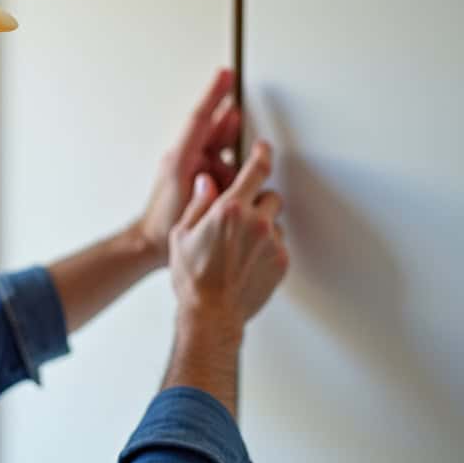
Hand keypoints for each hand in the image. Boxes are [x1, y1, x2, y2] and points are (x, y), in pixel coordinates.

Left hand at [134, 69, 241, 265]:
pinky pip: (220, 158)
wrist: (150, 242)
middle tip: (234, 87)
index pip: (199, 119)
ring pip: (218, 142)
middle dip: (225, 111)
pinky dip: (231, 157)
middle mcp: (186, 158)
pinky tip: (242, 162)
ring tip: (241, 130)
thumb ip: (213, 184)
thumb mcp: (192, 202)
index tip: (225, 75)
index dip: (213, 95)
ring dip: (230, 136)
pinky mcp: (200, 176)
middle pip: (211, 127)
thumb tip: (236, 168)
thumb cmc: (165, 223)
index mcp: (181, 158)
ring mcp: (193, 166)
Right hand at [168, 141, 287, 335]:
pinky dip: (267, 247)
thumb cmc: (192, 277)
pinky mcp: (281, 261)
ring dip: (263, 226)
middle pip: (271, 196)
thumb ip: (198, 203)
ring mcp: (272, 243)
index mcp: (230, 209)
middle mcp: (256, 222)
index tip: (263, 149)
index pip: (257, 170)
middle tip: (240, 216)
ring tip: (240, 245)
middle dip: (258, 201)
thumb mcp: (182, 234)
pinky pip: (278, 244)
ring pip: (275, 221)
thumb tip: (208, 183)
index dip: (262, 154)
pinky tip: (247, 260)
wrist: (210, 314)